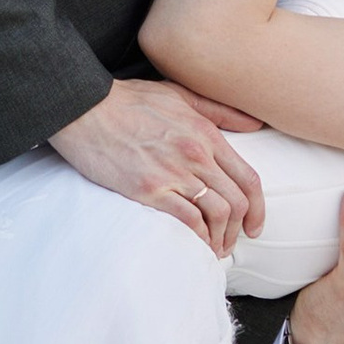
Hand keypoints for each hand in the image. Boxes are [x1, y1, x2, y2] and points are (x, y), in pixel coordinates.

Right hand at [49, 80, 266, 254]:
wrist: (85, 108)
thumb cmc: (128, 100)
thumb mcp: (179, 94)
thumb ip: (219, 110)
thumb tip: (254, 124)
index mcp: (206, 134)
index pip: (249, 178)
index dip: (258, 208)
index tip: (254, 225)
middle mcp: (197, 155)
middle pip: (238, 202)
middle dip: (239, 230)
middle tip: (230, 243)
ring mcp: (174, 173)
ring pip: (218, 215)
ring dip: (220, 238)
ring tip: (212, 248)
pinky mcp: (150, 189)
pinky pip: (188, 221)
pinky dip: (197, 238)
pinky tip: (194, 245)